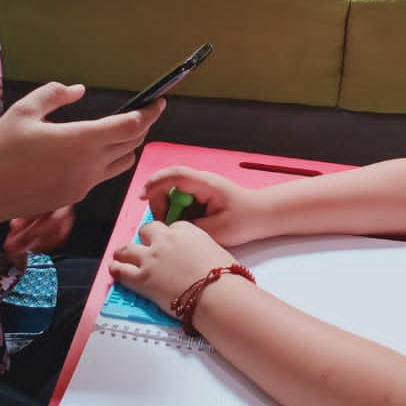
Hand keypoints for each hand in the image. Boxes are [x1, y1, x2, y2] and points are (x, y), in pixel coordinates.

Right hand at [0, 83, 164, 258]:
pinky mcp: (76, 195)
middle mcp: (90, 165)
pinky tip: (93, 149)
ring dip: (128, 145)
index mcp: (81, 140)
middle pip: (133, 143)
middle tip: (145, 110)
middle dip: (143, 125)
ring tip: (121, 129)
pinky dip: (108, 160)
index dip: (149, 112)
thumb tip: (79, 90)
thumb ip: (55, 94)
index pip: (130, 126)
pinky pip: (103, 175)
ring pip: (123, 162)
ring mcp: (85, 183)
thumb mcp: (24, 111)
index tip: (158, 101)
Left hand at [110, 220, 233, 311]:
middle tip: (147, 248)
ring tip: (122, 256)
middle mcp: (165, 240)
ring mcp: (151, 258)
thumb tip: (198, 255)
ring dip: (125, 253)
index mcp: (186, 230)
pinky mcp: (142, 278)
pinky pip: (121, 270)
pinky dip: (116, 269)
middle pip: (147, 230)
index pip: (171, 226)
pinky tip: (115, 269)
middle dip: (146, 239)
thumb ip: (200, 247)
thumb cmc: (224, 276)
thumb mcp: (216, 249)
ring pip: (127, 248)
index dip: (168, 236)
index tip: (169, 243)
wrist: (217, 294)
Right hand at [141, 167, 269, 246]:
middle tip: (164, 223)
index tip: (143, 197)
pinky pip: (182, 201)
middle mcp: (201, 181)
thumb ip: (189, 229)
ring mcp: (200, 187)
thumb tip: (169, 229)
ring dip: (172, 210)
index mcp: (205, 183)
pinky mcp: (201, 195)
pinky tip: (192, 224)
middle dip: (160, 203)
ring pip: (173, 194)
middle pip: (168, 184)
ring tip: (183, 226)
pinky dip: (181, 213)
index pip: (174, 175)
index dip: (154, 184)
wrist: (262, 216)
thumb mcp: (216, 230)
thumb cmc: (245, 219)